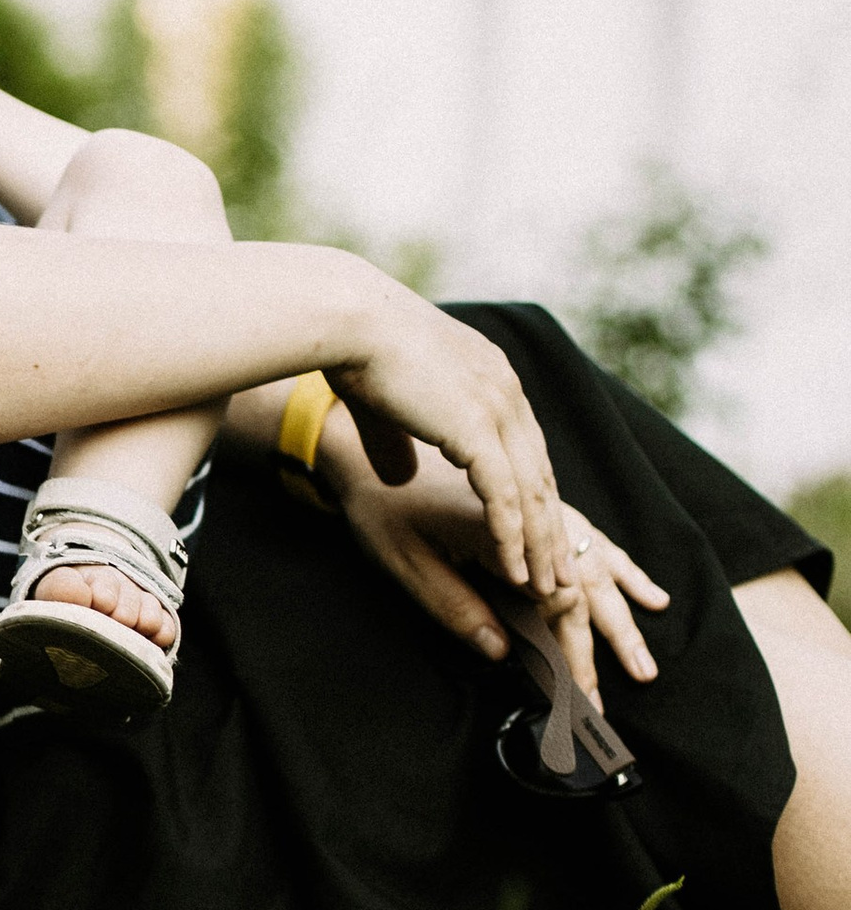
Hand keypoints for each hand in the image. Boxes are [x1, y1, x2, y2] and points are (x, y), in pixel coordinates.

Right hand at [319, 269, 568, 599]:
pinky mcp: (478, 428)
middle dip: (549, 529)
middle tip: (559, 575)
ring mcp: (497, 408)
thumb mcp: (381, 407)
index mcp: (490, 378)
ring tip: (546, 589)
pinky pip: (505, 496)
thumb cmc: (351, 350)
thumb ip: (397, 442)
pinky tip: (515, 571)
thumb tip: (403, 475)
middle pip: (539, 473)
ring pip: (531, 492)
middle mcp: (505, 391)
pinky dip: (512, 537)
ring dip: (540, 545)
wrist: (349, 320)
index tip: (536, 535)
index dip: (531, 495)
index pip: (523, 447)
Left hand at [325, 429, 666, 703]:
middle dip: (596, 652)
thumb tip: (501, 653)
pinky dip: (622, 572)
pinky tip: (651, 597)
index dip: (564, 651)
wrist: (370, 451)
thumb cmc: (380, 508)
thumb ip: (454, 606)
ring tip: (642, 667)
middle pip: (581, 590)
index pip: (551, 598)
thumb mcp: (403, 562)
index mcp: (501, 529)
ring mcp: (541, 510)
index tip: (572, 696)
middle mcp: (530, 517)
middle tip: (601, 705)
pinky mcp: (540, 509)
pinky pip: (592, 542)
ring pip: (595, 569)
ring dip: (618, 620)